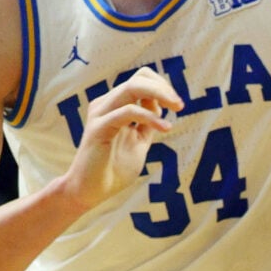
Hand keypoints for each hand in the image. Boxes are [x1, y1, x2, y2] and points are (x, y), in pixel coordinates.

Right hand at [60, 67, 182, 210]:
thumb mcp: (139, 142)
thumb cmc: (113, 169)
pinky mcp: (98, 128)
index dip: (162, 86)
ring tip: (177, 109)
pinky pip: (126, 112)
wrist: (91, 191)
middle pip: (138, 79)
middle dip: (164, 88)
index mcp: (115, 106)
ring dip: (159, 95)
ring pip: (131, 88)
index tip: (177, 104)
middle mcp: (106, 105)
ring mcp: (100, 114)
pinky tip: (164, 128)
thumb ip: (148, 124)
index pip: (140, 80)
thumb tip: (160, 105)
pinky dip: (149, 116)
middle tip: (179, 105)